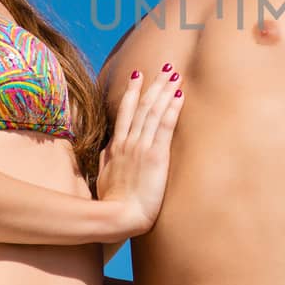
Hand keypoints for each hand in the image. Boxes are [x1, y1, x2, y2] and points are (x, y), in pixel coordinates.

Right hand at [96, 66, 184, 235]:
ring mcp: (140, 148)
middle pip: (141, 106)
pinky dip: (171, 108)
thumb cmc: (113, 204)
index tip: (138, 75)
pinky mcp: (155, 156)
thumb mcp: (105, 177)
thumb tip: (109, 148)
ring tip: (174, 74)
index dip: (132, 93)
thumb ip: (108, 160)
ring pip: (153, 111)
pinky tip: (179, 95)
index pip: (125, 112)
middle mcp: (127, 143)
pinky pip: (164, 126)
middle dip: (153, 85)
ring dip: (164, 90)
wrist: (118, 217)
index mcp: (116, 147)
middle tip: (164, 67)